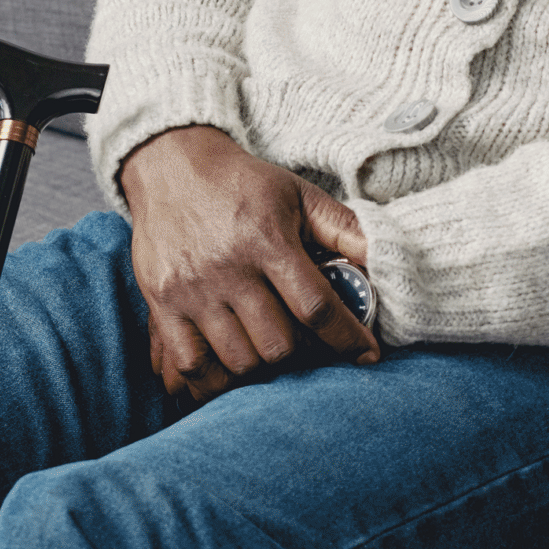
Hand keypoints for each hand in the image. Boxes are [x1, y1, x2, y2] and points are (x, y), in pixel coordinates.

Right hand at [118, 125, 378, 407]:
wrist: (172, 166)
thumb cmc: (243, 185)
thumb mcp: (299, 195)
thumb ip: (344, 229)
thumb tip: (386, 259)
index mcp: (267, 240)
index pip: (315, 306)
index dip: (346, 338)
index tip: (366, 356)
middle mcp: (228, 269)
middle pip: (277, 344)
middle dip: (302, 354)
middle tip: (308, 346)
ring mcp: (191, 291)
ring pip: (238, 361)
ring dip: (262, 369)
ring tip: (270, 355)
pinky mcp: (162, 304)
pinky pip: (189, 366)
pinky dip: (212, 381)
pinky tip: (229, 373)